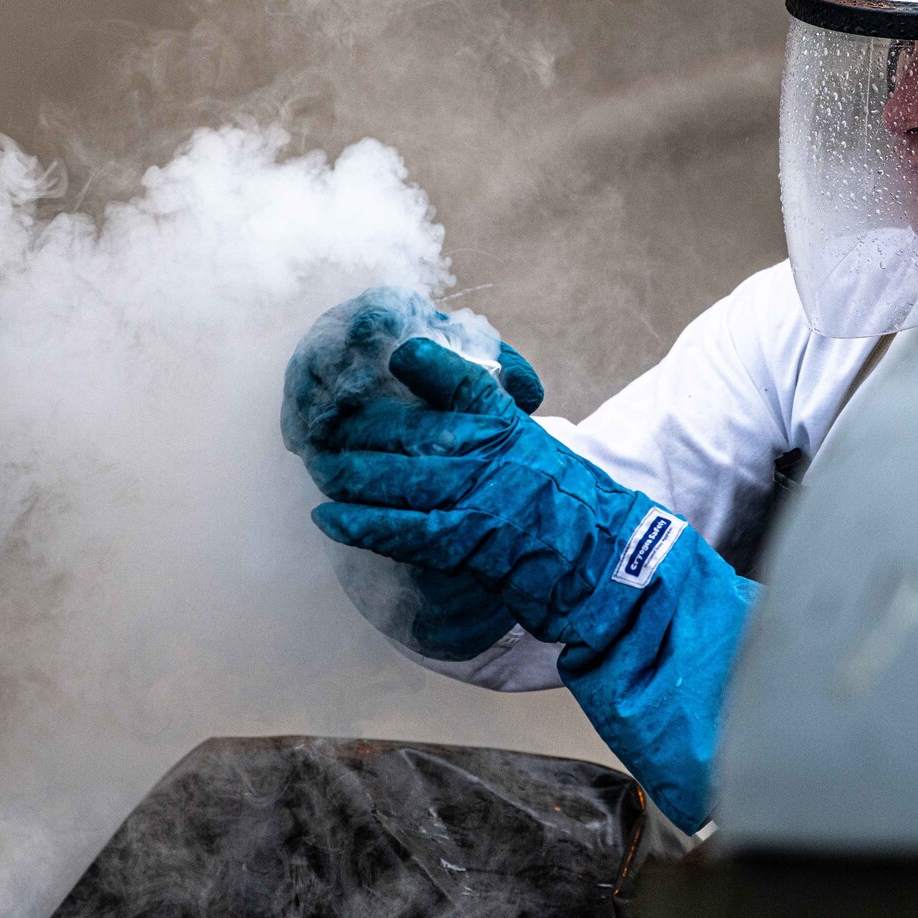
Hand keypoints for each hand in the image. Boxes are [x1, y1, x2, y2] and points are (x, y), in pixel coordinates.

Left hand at [306, 338, 647, 644]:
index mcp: (503, 420)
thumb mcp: (523, 434)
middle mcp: (486, 453)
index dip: (410, 367)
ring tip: (319, 468)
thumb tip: (416, 359)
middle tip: (320, 426)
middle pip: (405, 431)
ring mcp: (474, 499)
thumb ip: (473, 400)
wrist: (599, 557)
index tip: (375, 362)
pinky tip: (328, 518)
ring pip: (393, 479)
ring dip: (347, 475)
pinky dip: (359, 524)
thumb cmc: (561, 496)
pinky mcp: (464, 544)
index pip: (452, 380)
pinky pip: (399, 530)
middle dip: (355, 429)